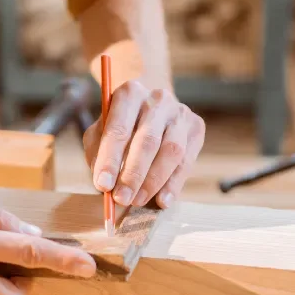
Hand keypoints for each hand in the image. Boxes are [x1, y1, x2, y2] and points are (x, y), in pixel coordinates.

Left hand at [83, 81, 204, 208]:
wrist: (151, 107)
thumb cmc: (120, 125)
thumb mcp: (100, 132)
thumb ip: (98, 154)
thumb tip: (105, 185)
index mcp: (129, 93)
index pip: (118, 129)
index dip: (109, 159)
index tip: (103, 185)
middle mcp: (158, 99)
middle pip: (147, 140)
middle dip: (133, 174)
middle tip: (122, 199)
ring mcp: (180, 112)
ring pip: (172, 151)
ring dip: (153, 182)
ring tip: (137, 200)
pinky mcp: (196, 128)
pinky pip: (187, 161)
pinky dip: (174, 184)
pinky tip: (162, 201)